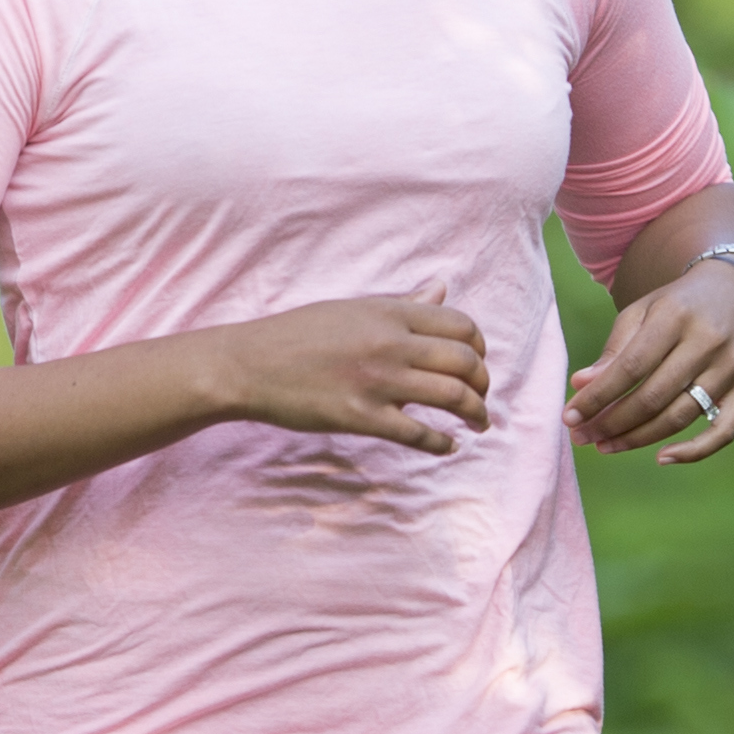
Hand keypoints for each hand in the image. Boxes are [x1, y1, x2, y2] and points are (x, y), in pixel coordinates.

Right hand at [210, 295, 493, 454]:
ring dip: (476, 413)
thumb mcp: (353, 308)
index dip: (480, 347)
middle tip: (481, 398)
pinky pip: (419, 433)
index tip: (478, 363)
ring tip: (479, 423)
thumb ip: (403, 304)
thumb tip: (442, 288)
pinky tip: (448, 445)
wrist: (249, 364)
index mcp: (389, 312)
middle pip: (465, 361)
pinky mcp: (362, 417)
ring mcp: (377, 381)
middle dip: (483, 383)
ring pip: (452, 396)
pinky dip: (442, 443)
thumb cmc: (298, 334)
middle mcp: (390, 343)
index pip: (460, 325)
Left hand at [567, 260, 733, 462]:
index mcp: (675, 316)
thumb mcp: (643, 312)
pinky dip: (694, 452)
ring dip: (639, 438)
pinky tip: (662, 458)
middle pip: (653, 397)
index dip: (598, 397)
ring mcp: (733, 367)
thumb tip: (582, 387)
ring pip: (681, 417)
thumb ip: (614, 349)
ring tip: (607, 445)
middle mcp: (708, 341)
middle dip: (611, 423)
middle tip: (583, 437)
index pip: (630, 367)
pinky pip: (724, 431)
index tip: (570, 416)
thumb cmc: (679, 305)